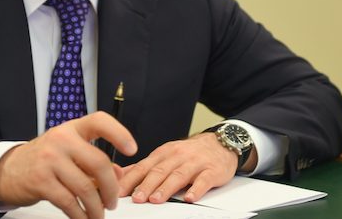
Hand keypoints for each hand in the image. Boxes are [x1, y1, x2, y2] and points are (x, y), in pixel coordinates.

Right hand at [0, 111, 136, 218]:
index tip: (133, 150)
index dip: (119, 134)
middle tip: (113, 201)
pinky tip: (83, 217)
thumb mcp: (68, 151)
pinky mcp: (41, 181)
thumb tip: (119, 173)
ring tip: (98, 214)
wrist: (7, 170)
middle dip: (111, 188)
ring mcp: (50, 160)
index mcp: (72, 129)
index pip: (100, 122)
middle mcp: (61, 140)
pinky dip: (81, 214)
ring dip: (97, 207)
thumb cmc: (43, 159)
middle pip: (98, 162)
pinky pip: (69, 202)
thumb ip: (93, 159)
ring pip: (86, 187)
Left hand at [118, 132, 238, 203]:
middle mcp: (178, 156)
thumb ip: (146, 166)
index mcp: (164, 153)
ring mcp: (195, 163)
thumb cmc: (190, 153)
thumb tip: (122, 175)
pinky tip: (190, 198)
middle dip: (146, 185)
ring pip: (179, 175)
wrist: (221, 142)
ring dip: (166, 188)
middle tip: (136, 198)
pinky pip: (204, 180)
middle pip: (160, 171)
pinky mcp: (212, 171)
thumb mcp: (166, 155)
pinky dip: (196, 189)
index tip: (120, 191)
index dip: (131, 179)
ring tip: (156, 199)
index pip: (144, 166)